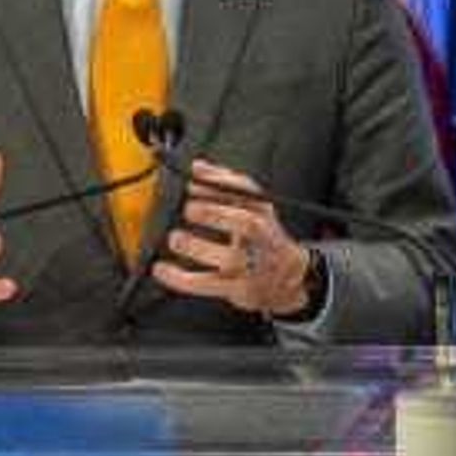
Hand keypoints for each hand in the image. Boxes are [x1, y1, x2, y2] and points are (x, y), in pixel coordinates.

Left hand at [150, 159, 313, 316]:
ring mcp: (251, 265)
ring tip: (176, 238)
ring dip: (197, 247)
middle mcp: (262, 238)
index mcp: (263, 212)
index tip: (192, 181)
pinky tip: (162, 269)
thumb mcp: (253, 206)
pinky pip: (207, 284)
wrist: (292, 277)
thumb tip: (197, 166)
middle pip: (246, 224)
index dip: (219, 183)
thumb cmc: (264, 237)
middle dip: (215, 213)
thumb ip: (225, 184)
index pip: (247, 191)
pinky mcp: (238, 289)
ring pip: (229, 258)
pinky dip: (181, 278)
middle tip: (190, 209)